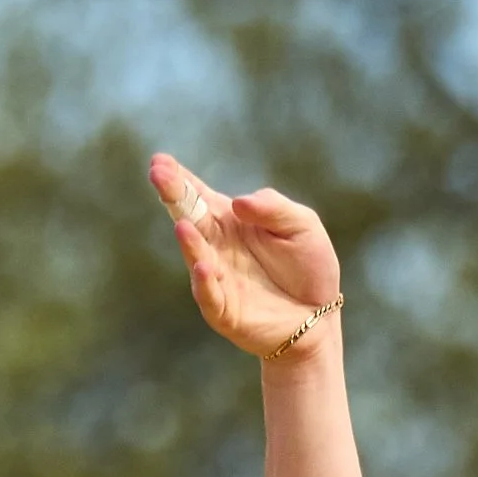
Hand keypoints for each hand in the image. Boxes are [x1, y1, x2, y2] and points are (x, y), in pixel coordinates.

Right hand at [148, 153, 342, 360]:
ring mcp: (216, 279)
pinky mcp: (224, 311)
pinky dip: (205, 282)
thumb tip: (239, 203)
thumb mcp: (303, 225)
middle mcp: (215, 247)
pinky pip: (210, 296)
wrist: (319, 316)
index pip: (199, 195)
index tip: (160, 161)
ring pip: (197, 256)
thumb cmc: (309, 266)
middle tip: (158, 174)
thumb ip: (274, 208)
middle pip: (190, 218)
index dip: (180, 178)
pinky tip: (203, 266)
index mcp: (230, 221)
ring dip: (190, 242)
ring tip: (183, 225)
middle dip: (173, 196)